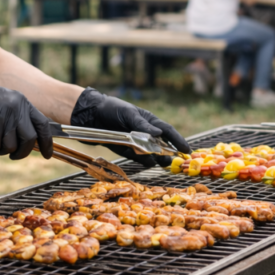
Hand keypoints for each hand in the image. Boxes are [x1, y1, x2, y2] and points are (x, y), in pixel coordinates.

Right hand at [0, 72, 53, 159]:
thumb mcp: (6, 105)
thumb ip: (20, 119)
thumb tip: (34, 142)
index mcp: (22, 102)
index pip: (43, 125)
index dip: (47, 142)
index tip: (48, 155)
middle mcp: (15, 108)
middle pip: (30, 139)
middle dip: (23, 152)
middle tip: (14, 155)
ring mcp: (2, 117)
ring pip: (10, 147)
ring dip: (0, 148)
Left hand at [70, 88, 190, 167]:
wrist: (88, 115)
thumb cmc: (109, 109)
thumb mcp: (127, 114)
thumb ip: (142, 125)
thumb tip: (160, 134)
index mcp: (147, 119)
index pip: (166, 130)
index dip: (178, 140)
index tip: (187, 150)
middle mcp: (143, 131)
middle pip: (160, 144)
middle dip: (169, 152)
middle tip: (177, 161)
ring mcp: (134, 141)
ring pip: (150, 152)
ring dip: (158, 158)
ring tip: (165, 164)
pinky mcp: (124, 148)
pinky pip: (137, 157)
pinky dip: (144, 161)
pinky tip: (150, 163)